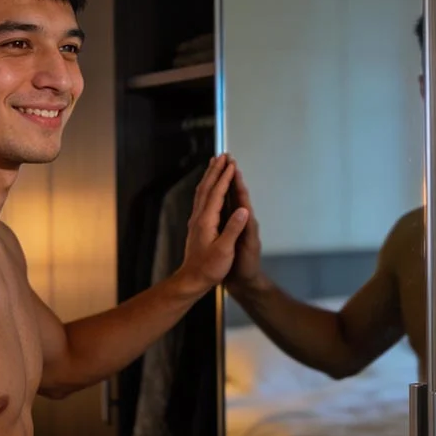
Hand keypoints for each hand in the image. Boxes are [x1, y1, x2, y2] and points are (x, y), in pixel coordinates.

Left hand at [177, 154, 249, 288]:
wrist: (191, 280)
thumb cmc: (209, 268)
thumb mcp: (224, 251)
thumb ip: (233, 229)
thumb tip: (243, 209)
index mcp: (206, 221)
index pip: (217, 193)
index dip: (225, 177)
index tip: (232, 164)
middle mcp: (199, 217)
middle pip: (207, 188)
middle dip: (215, 170)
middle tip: (223, 155)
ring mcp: (196, 221)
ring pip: (202, 192)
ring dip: (209, 176)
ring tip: (215, 164)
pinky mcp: (196, 225)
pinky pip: (201, 199)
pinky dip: (206, 187)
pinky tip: (208, 187)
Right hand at [225, 167, 263, 287]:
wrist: (246, 283)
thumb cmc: (246, 269)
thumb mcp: (246, 251)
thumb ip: (244, 231)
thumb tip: (245, 212)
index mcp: (246, 224)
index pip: (242, 198)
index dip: (237, 182)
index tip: (233, 166)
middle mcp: (243, 222)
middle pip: (236, 194)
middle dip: (231, 176)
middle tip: (227, 158)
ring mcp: (236, 226)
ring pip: (229, 200)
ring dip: (225, 183)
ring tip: (219, 169)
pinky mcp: (230, 231)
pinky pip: (223, 209)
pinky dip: (219, 197)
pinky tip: (212, 194)